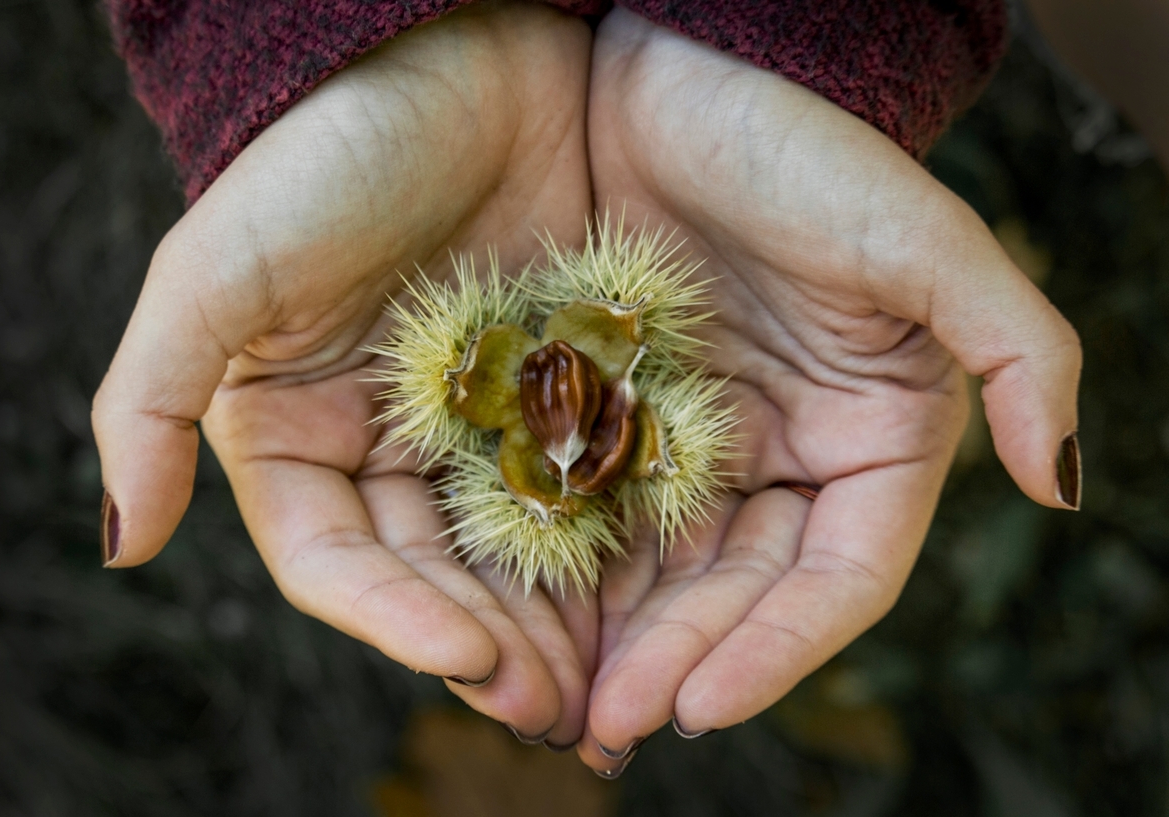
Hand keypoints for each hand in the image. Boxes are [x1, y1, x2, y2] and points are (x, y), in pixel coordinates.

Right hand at [91, 0, 598, 746]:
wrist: (457, 57)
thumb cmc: (327, 154)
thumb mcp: (221, 269)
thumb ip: (155, 401)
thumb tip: (121, 542)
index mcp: (302, 434)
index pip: (341, 564)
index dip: (396, 621)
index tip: (468, 659)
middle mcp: (391, 444)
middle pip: (437, 577)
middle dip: (492, 647)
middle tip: (559, 710)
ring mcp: (481, 423)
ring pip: (518, 551)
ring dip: (559, 622)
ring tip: (611, 683)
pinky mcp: (562, 389)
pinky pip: (589, 484)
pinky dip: (613, 541)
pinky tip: (655, 591)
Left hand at [578, 10, 1081, 773]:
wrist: (679, 75)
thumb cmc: (805, 152)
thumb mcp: (922, 242)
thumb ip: (1015, 351)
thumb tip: (1063, 482)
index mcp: (869, 438)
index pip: (834, 577)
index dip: (780, 650)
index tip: (702, 706)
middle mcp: (785, 454)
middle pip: (739, 589)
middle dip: (681, 658)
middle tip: (611, 724)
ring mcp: (698, 438)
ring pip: (662, 565)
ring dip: (617, 636)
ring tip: (561, 701)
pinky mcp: (617, 410)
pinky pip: (593, 504)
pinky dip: (566, 565)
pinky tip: (522, 609)